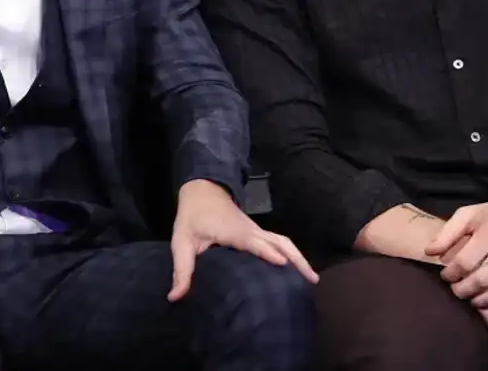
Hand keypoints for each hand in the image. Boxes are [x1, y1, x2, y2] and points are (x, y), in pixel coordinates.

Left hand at [167, 179, 317, 301]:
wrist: (203, 190)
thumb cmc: (192, 217)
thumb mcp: (182, 243)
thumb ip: (181, 270)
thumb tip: (175, 297)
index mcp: (233, 232)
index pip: (253, 242)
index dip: (267, 251)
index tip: (282, 264)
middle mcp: (250, 230)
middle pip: (280, 242)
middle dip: (297, 259)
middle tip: (312, 280)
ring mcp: (256, 230)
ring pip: (283, 241)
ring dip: (298, 257)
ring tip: (312, 278)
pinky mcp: (257, 233)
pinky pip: (279, 242)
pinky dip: (291, 254)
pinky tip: (297, 269)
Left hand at [426, 194, 487, 314]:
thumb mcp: (470, 214)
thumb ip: (448, 232)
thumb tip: (430, 252)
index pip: (466, 260)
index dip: (452, 273)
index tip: (446, 276)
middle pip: (484, 277)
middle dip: (465, 290)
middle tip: (457, 292)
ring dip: (485, 300)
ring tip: (474, 300)